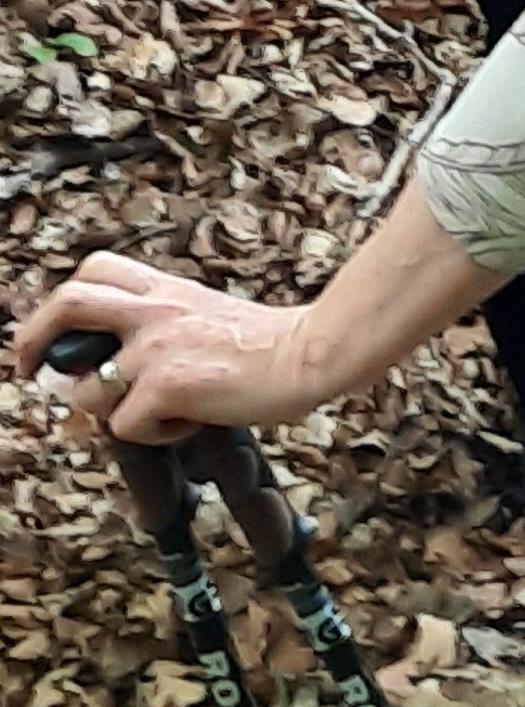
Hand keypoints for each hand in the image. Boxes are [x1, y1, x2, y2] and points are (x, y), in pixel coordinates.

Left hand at [16, 254, 336, 442]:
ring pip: (85, 390)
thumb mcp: (210, 317)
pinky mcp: (166, 385)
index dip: (63, 302)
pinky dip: (154, 435)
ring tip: (155, 413)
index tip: (56, 336)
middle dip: (32, 339)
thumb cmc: (274, 343)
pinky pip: (126, 426)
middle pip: (68, 303)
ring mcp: (156, 348)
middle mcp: (155, 313)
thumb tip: (121, 370)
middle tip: (29, 369)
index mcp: (168, 292)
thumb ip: (165, 330)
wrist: (313, 352)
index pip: (96, 271)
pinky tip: (189, 424)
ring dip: (110, 412)